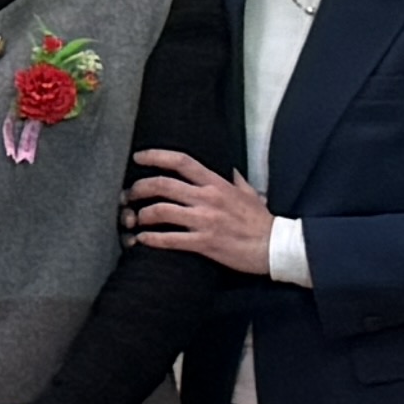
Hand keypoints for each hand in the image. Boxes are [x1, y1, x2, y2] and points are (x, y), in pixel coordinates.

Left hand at [124, 149, 275, 272]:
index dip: (156, 156)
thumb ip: (235, 180)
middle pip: (163, 185)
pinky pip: (170, 239)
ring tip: (135, 220)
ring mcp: (205, 221)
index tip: (138, 157)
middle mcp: (207, 199)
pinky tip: (142, 240)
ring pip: (162, 211)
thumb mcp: (250, 193)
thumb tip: (229, 169)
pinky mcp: (205, 243)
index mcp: (217, 184)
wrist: (275, 247)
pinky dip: (151, 239)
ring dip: (142, 215)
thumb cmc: (261, 221)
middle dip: (139, 188)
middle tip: (128, 194)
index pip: (182, 162)